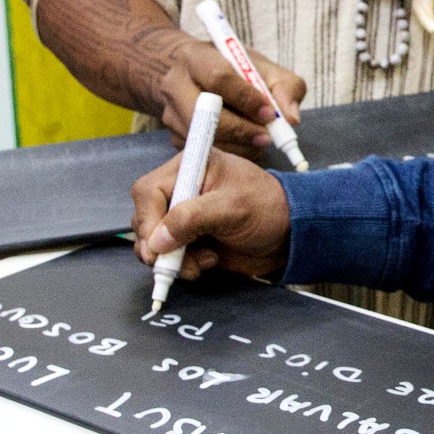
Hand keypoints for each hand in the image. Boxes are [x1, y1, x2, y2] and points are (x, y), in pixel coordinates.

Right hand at [131, 148, 290, 280]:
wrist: (289, 234)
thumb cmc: (268, 208)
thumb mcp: (233, 207)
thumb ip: (193, 218)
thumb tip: (158, 239)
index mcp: (190, 167)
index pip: (149, 191)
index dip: (148, 220)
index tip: (158, 246)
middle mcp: (181, 189)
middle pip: (144, 218)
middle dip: (157, 245)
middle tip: (175, 263)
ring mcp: (182, 217)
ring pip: (153, 242)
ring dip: (172, 260)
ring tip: (203, 261)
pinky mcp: (188, 240)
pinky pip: (168, 257)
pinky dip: (182, 266)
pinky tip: (208, 261)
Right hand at [154, 37, 306, 156]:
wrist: (193, 77)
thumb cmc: (231, 69)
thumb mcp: (261, 66)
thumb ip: (285, 86)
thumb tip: (291, 118)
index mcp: (195, 57)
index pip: (219, 78)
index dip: (246, 99)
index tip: (269, 112)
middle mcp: (175, 84)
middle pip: (206, 114)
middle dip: (241, 129)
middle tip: (266, 136)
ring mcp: (170, 113)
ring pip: (206, 138)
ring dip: (238, 144)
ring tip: (259, 139)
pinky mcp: (174, 136)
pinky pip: (204, 152)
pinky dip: (230, 152)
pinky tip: (244, 144)